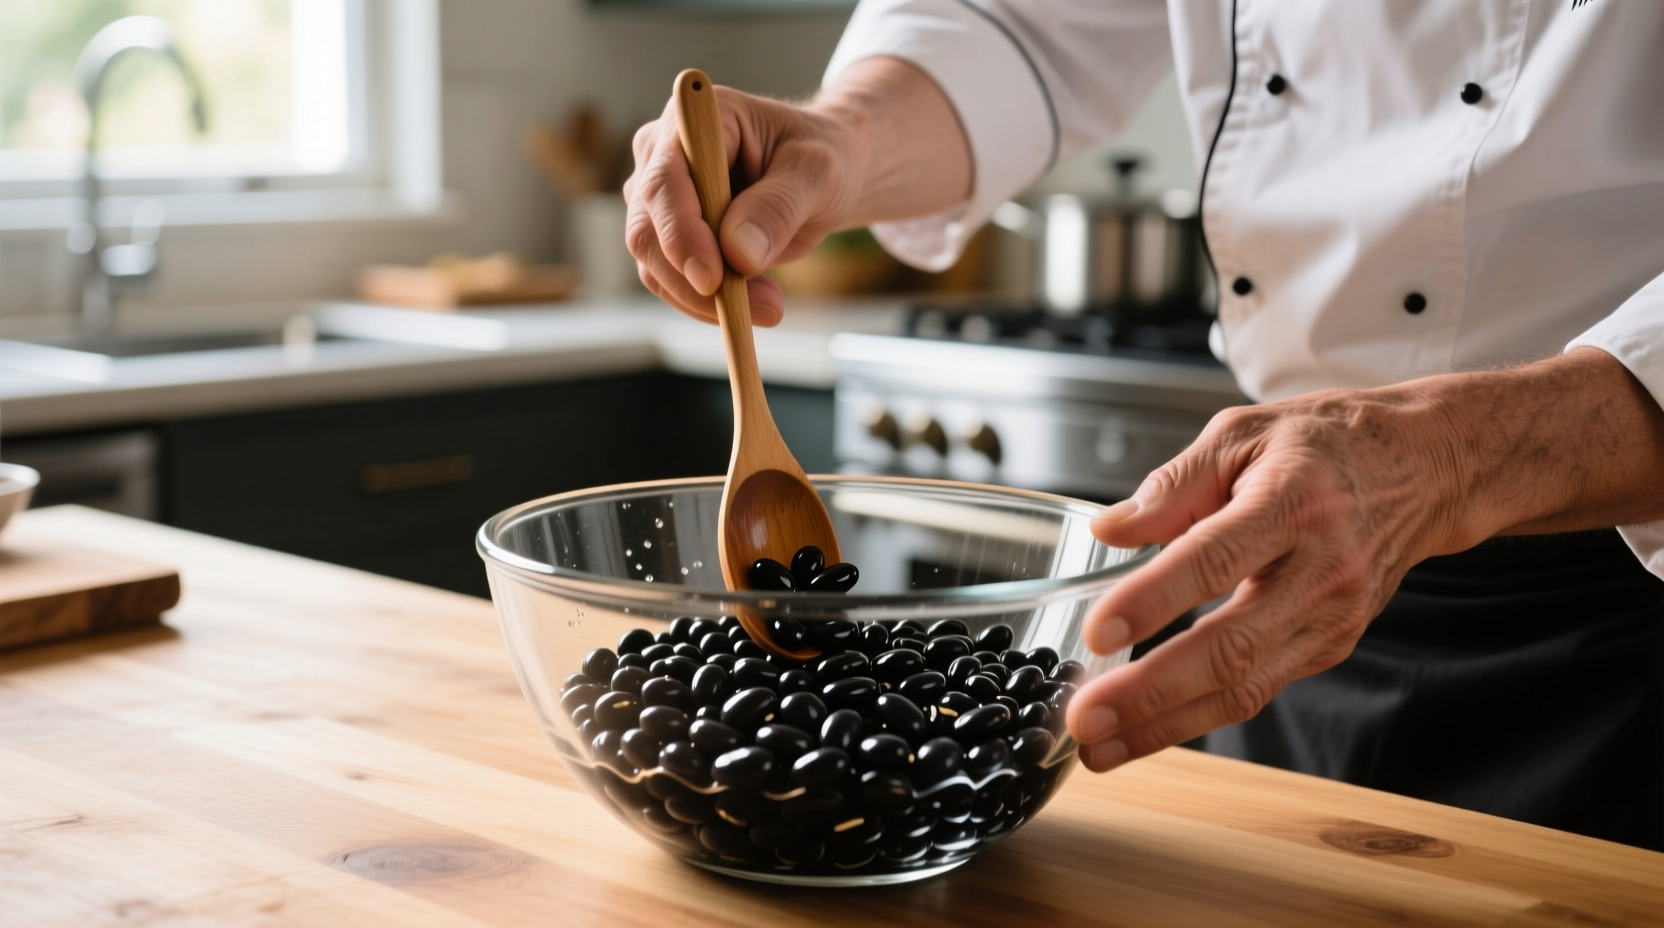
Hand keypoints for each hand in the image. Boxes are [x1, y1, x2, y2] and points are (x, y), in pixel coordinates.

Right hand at [624, 83, 862, 325]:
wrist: (819, 176)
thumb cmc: (821, 159)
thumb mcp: (817, 174)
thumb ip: (778, 206)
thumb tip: (737, 252)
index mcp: (695, 121)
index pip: (665, 182)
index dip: (681, 233)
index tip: (712, 279)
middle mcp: (662, 154)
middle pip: (648, 230)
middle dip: (698, 280)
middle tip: (766, 307)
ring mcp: (658, 197)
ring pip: (655, 264)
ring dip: (707, 298)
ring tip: (771, 303)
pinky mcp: (667, 234)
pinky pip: (671, 280)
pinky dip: (708, 302)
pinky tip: (755, 298)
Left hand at [1063, 386, 1478, 770]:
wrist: (1424, 470)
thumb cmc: (1324, 446)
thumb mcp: (1243, 434)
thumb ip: (1174, 484)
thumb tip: (1109, 531)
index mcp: (1293, 503)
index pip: (1214, 560)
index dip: (1153, 599)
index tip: (1096, 632)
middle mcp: (1321, 570)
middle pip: (1231, 646)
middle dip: (1150, 691)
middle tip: (1085, 719)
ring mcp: (1331, 617)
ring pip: (1244, 687)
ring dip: (1166, 725)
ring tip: (1100, 748)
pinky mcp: (1331, 645)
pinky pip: (1257, 690)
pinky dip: (1197, 716)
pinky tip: (1144, 728)